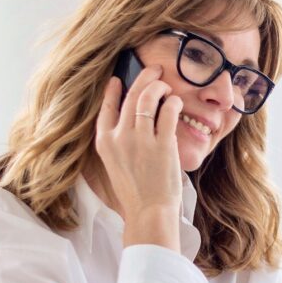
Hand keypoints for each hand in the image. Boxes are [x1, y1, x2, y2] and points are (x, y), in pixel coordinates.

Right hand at [95, 67, 183, 241]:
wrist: (148, 212)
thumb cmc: (135, 192)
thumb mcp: (115, 165)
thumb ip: (119, 142)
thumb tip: (132, 117)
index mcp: (104, 143)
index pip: (105, 107)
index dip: (112, 90)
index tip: (118, 80)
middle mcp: (120, 137)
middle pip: (131, 96)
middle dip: (144, 78)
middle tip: (155, 70)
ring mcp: (141, 140)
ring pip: (149, 98)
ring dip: (160, 87)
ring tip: (167, 86)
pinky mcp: (163, 144)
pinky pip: (169, 111)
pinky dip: (173, 102)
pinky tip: (176, 102)